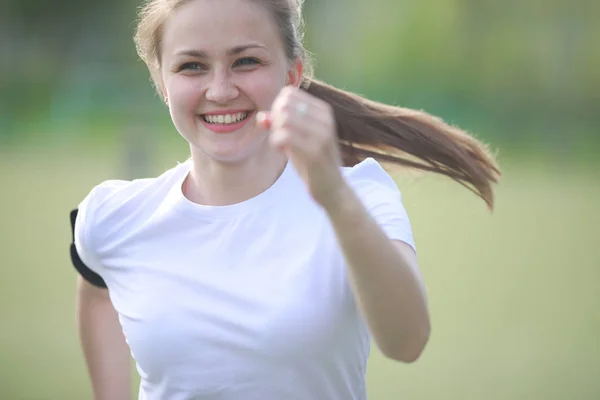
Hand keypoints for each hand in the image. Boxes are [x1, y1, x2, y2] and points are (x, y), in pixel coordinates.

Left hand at [257, 86, 347, 210]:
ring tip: (279, 143)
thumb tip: (261, 117)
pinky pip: (284, 136)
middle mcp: (326, 119)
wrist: (332, 188)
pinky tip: (279, 149)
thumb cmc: (312, 162)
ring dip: (275, 131)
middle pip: (285, 104)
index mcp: (323, 111)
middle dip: (274, 119)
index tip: (278, 125)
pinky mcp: (315, 152)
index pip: (289, 93)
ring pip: (284, 119)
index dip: (276, 108)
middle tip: (277, 136)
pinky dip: (275, 142)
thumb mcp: (296, 139)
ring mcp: (322, 135)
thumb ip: (279, 125)